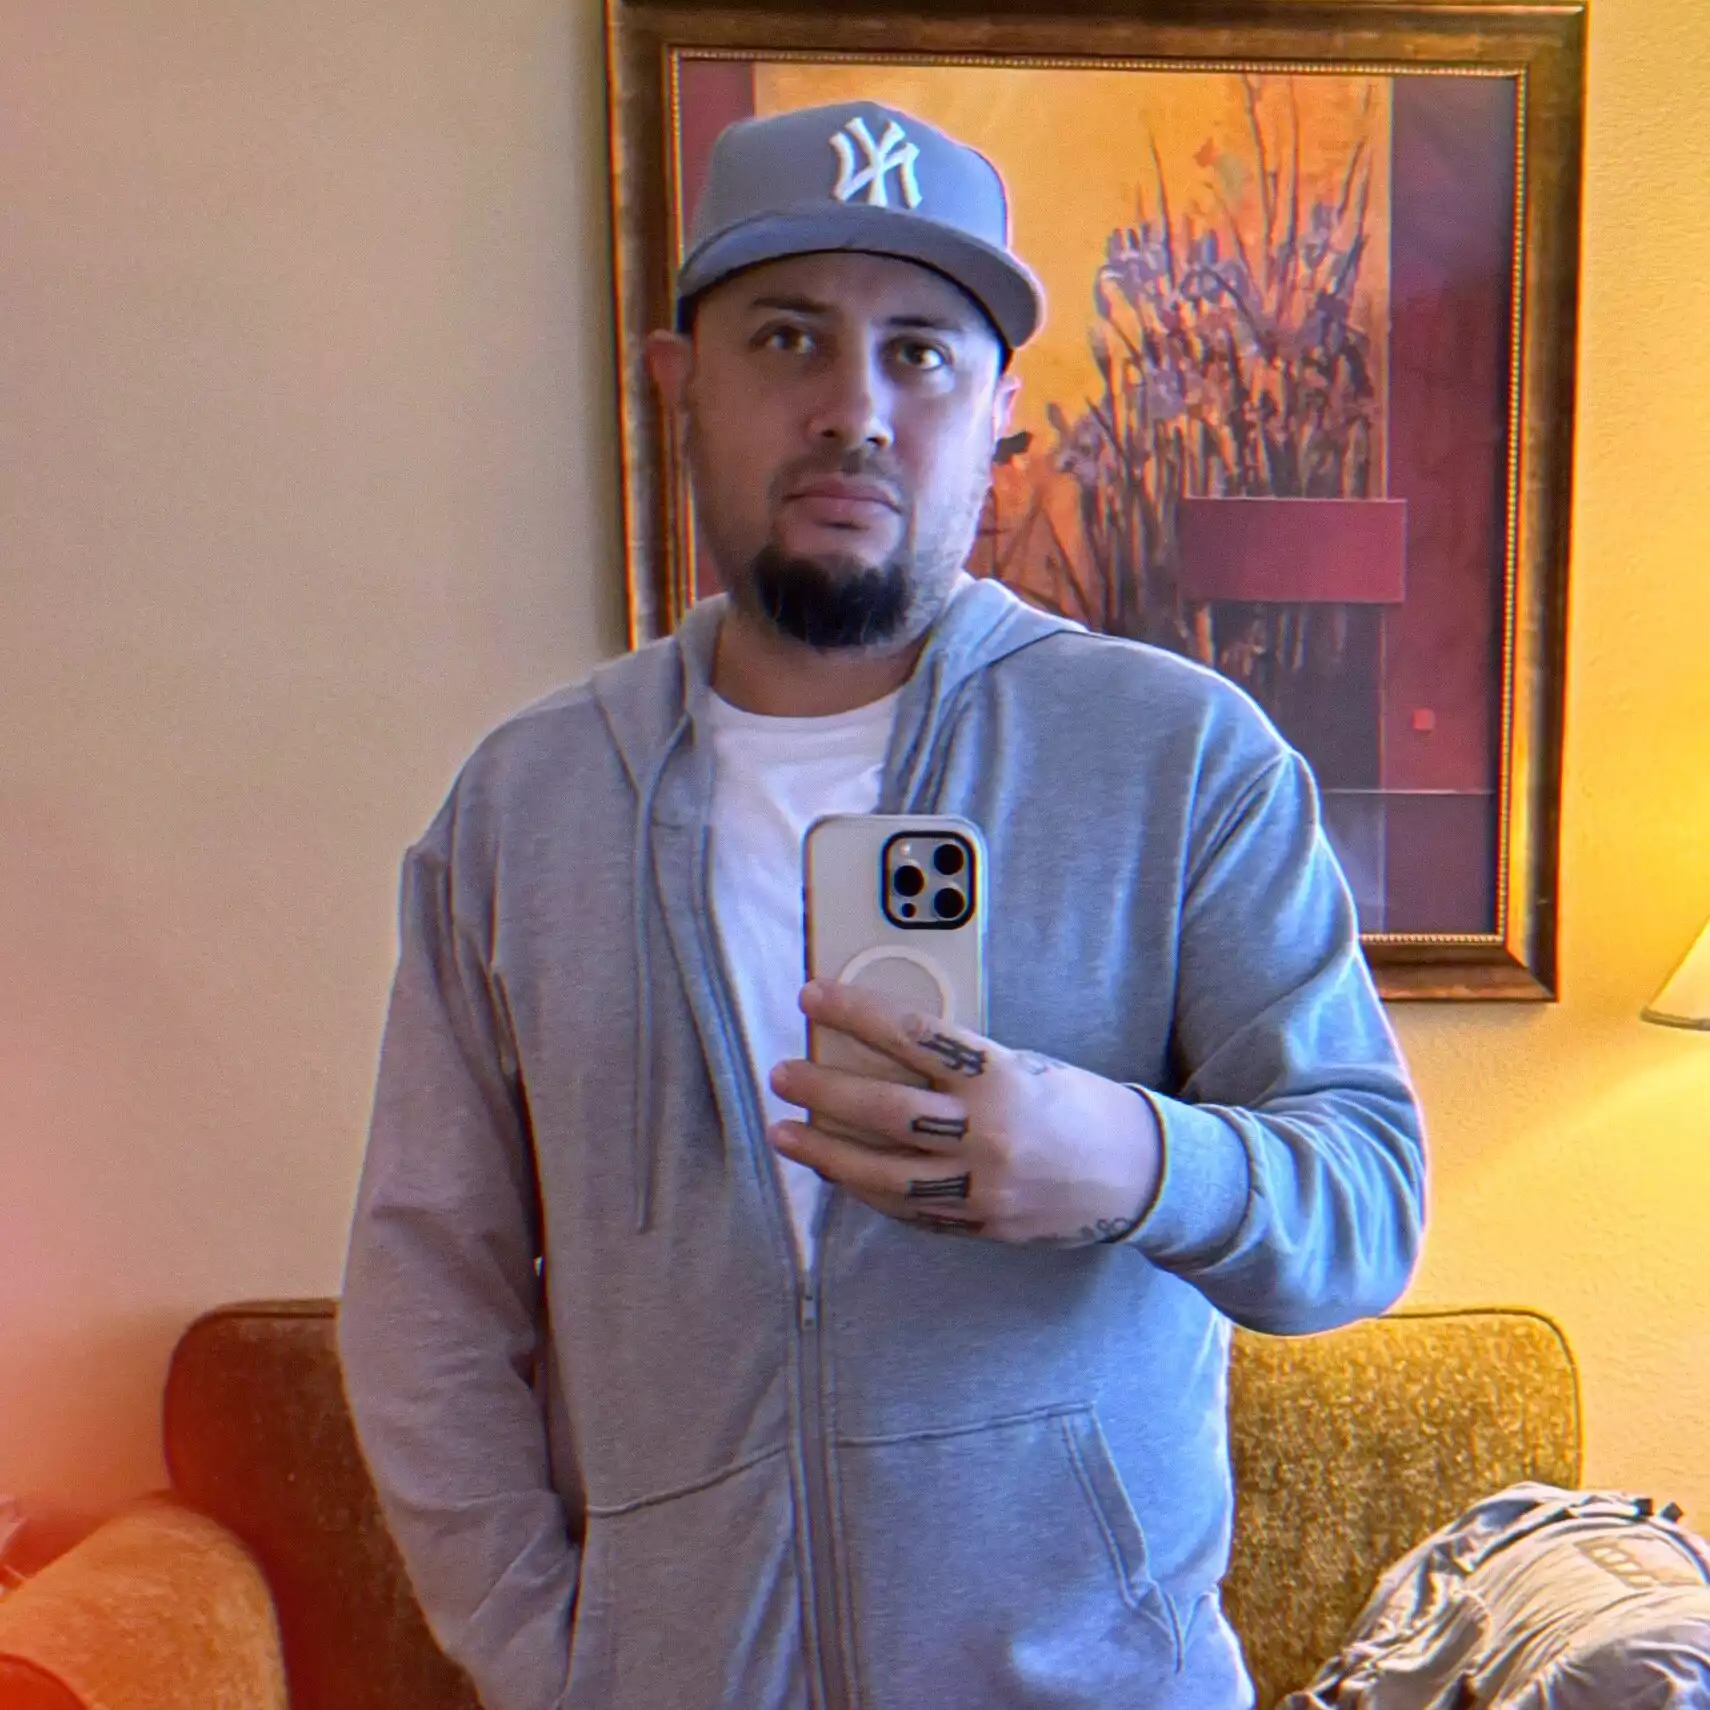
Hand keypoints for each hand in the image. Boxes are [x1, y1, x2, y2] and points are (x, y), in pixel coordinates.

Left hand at [766, 980, 1162, 1245]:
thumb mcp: (1024, 1064)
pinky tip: (834, 1172)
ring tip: (783, 1132)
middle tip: (782, 1072)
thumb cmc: (1077, 1104)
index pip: (912, 1035)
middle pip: (884, 1108)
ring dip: (825, 1152)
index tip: (813, 996)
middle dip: (823, 1088)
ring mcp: (982, 1188)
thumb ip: (961, 1064)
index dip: (855, 1012)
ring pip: (883, 1172)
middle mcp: (988, 1134)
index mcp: (1001, 1077)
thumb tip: (883, 1048)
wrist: (1137, 1175)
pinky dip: (865, 1189)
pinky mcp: (980, 1225)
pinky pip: (907, 1209)